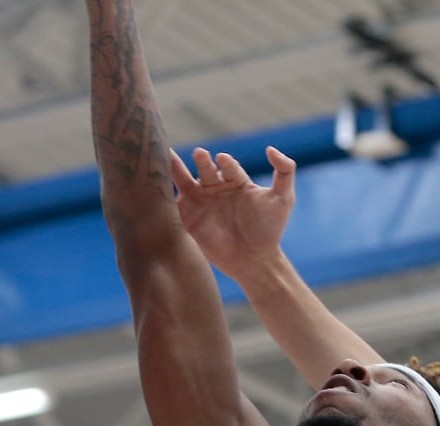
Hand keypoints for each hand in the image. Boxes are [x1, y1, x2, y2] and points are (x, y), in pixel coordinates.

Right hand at [172, 145, 294, 279]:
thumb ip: (284, 171)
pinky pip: (173, 200)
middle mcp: (216, 187)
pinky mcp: (187, 217)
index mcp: (236, 180)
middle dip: (203, 162)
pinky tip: (155, 178)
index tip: (224, 160)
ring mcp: (200, 201)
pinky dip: (164, 190)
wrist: (254, 260)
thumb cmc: (270, 229)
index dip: (226, 162)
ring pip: (185, 179)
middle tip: (201, 155)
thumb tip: (271, 149)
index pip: (228, 165)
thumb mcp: (283, 198)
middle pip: (205, 169)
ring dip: (179, 168)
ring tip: (169, 156)